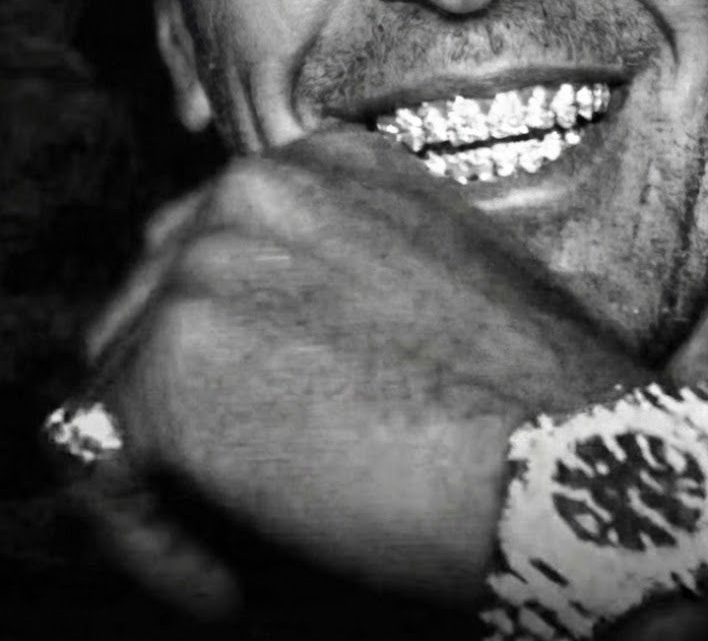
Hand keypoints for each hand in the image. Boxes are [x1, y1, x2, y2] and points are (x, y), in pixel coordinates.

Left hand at [77, 126, 645, 609]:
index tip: (267, 415)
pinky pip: (104, 456)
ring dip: (169, 461)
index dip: (231, 339)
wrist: (570, 455)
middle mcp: (258, 187)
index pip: (216, 243)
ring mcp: (207, 263)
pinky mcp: (171, 362)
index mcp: (327, 163)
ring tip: (239, 531)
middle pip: (154, 297)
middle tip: (246, 480)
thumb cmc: (533, 387)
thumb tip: (290, 328)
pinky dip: (152, 530)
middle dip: (188, 395)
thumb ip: (353, 264)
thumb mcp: (445, 271)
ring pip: (120, 372)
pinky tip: (227, 577)